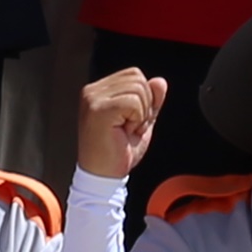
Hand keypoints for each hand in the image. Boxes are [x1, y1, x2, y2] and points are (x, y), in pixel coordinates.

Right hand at [74, 66, 165, 185]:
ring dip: (140, 114)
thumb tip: (160, 81)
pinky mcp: (98, 109)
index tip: (129, 122)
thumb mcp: (141, 122)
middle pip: (138, 78)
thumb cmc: (117, 154)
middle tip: (127, 128)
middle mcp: (92, 91)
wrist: (103, 177)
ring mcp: (93, 99)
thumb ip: (151, 101)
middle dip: (144, 106)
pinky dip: (137, 119)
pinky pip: (134, 102)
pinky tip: (122, 132)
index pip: (134, 75)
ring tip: (124, 130)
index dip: (144, 99)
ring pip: (138, 89)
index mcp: (99, 91)